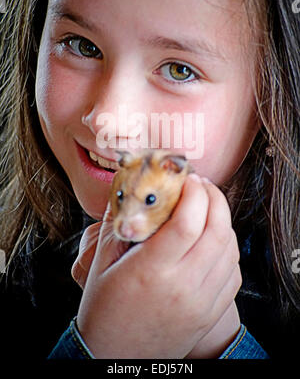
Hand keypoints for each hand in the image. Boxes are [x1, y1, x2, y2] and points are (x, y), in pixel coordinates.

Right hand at [73, 174, 241, 357]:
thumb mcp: (100, 265)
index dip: (194, 193)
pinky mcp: (210, 312)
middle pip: (217, 231)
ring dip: (223, 221)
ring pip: (230, 250)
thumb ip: (117, 226)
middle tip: (201, 185)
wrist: (114, 357)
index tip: (188, 178)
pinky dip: (228, 248)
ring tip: (207, 207)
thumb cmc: (103, 310)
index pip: (188, 221)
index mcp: (152, 271)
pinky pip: (233, 273)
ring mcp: (201, 302)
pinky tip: (212, 239)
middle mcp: (183, 286)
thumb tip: (126, 191)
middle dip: (215, 198)